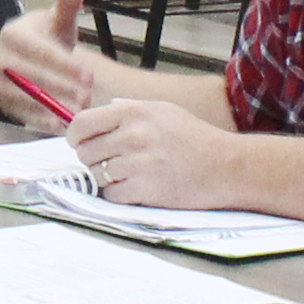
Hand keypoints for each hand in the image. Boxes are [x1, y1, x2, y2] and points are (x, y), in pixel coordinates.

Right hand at [0, 0, 98, 131]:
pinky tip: (60, 124)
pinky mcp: (2, 105)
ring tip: (78, 108)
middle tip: (86, 94)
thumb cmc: (50, 39)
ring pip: (23, 97)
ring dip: (51, 105)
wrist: (37, 60)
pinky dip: (40, 121)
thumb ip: (68, 3)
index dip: (63, 64)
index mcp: (11, 34)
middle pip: (28, 75)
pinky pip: (20, 115)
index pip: (37, 50)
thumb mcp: (61, 21)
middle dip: (59, 86)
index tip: (88, 74)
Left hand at [61, 94, 230, 208]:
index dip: (76, 136)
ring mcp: (138, 163)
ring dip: (107, 178)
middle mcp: (132, 135)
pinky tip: (137, 188)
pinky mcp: (145, 189)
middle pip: (85, 152)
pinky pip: (112, 195)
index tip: (79, 143)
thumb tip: (105, 109)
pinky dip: (119, 195)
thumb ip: (131, 108)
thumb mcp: (164, 111)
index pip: (82, 123)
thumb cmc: (197, 138)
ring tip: (130, 174)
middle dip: (93, 159)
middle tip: (111, 162)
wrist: (227, 166)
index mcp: (133, 112)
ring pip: (96, 175)